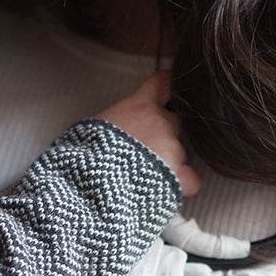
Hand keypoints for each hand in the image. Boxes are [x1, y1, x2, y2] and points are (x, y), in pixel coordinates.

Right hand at [100, 71, 200, 197]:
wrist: (89, 186)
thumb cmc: (82, 159)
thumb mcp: (93, 127)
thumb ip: (115, 122)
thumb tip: (116, 127)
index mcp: (138, 106)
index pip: (164, 83)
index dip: (170, 89)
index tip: (170, 95)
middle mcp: (160, 122)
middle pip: (177, 124)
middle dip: (167, 137)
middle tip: (147, 154)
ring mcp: (172, 148)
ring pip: (181, 154)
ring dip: (170, 164)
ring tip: (144, 180)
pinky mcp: (178, 176)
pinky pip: (192, 180)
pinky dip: (183, 186)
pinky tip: (166, 191)